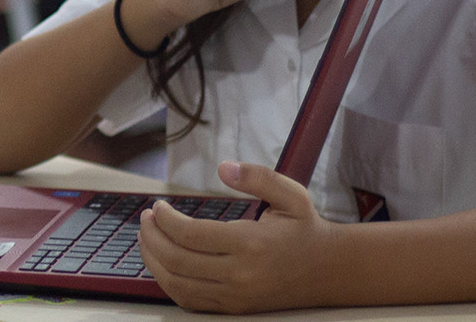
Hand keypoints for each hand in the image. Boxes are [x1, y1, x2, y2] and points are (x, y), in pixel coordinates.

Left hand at [140, 161, 337, 312]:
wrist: (331, 270)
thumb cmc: (306, 228)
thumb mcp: (291, 194)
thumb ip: (258, 176)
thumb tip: (223, 167)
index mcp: (251, 244)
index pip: (190, 235)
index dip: (165, 220)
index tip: (157, 206)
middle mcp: (240, 275)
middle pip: (176, 260)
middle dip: (152, 237)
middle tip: (145, 219)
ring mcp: (236, 296)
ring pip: (177, 284)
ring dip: (152, 260)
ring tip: (146, 238)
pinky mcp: (235, 308)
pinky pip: (190, 301)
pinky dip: (168, 283)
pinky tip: (162, 263)